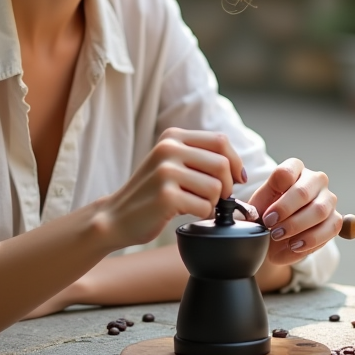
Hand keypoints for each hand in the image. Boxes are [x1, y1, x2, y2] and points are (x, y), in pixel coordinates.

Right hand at [95, 128, 246, 249]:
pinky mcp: (166, 196)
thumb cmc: (151, 193)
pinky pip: (204, 207)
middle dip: (226, 187)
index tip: (237, 178)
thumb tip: (239, 170)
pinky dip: (201, 214)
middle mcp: (168, 149)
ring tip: (194, 205)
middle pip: (222, 165)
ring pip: (216, 188)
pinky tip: (185, 213)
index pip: (220, 141)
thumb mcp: (170, 162)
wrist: (115, 217)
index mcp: (172, 137)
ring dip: (212, 203)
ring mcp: (165, 172)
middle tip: (215, 198)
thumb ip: (199, 157)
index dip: (235, 162)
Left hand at [248, 158, 339, 266]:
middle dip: (285, 212)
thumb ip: (256, 207)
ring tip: (280, 237)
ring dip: (297, 227)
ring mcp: (328, 198)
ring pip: (318, 210)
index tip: (266, 216)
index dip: (275, 196)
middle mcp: (314, 179)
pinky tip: (295, 245)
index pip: (286, 172)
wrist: (279, 236)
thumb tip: (253, 214)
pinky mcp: (335, 218)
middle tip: (271, 228)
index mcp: (294, 168)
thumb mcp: (258, 207)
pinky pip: (330, 228)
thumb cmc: (269, 214)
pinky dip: (311, 240)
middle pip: (303, 191)